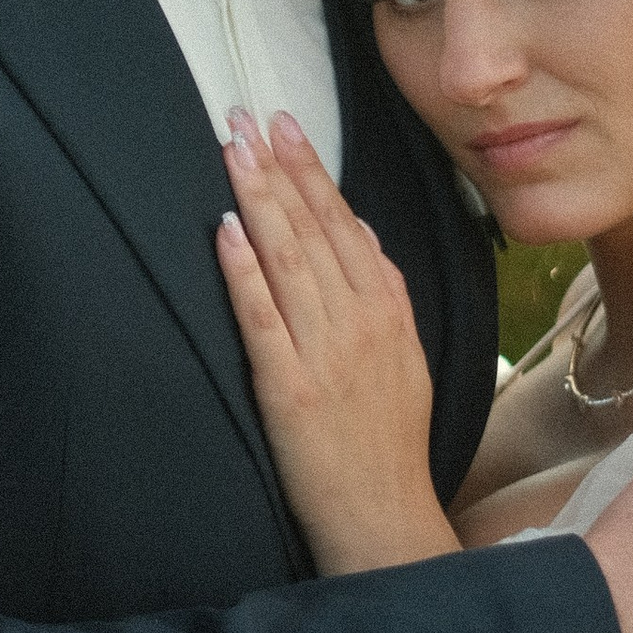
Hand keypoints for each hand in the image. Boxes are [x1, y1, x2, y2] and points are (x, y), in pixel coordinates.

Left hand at [215, 110, 456, 573]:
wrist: (384, 515)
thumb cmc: (389, 441)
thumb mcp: (407, 355)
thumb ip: (385, 291)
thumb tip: (359, 230)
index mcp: (388, 308)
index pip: (343, 222)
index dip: (309, 170)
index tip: (282, 125)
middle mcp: (360, 321)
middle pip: (313, 228)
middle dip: (276, 167)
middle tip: (244, 116)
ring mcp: (325, 352)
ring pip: (287, 259)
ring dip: (257, 199)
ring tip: (230, 151)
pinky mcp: (289, 388)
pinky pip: (263, 318)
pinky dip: (244, 271)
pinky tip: (225, 231)